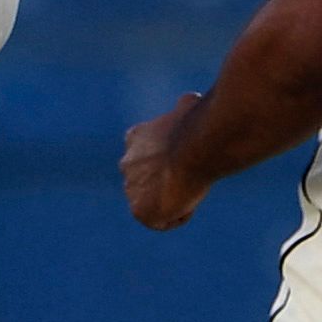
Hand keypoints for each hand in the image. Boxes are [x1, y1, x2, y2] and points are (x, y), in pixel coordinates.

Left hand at [121, 96, 206, 229]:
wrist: (193, 150)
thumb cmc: (195, 127)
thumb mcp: (189, 107)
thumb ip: (186, 107)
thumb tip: (191, 99)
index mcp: (135, 138)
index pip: (148, 155)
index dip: (170, 161)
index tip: (186, 159)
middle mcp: (126, 164)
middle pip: (150, 182)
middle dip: (169, 182)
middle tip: (190, 178)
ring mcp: (131, 188)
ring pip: (156, 202)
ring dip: (175, 199)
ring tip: (190, 188)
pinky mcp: (139, 211)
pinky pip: (162, 221)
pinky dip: (179, 214)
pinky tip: (188, 200)